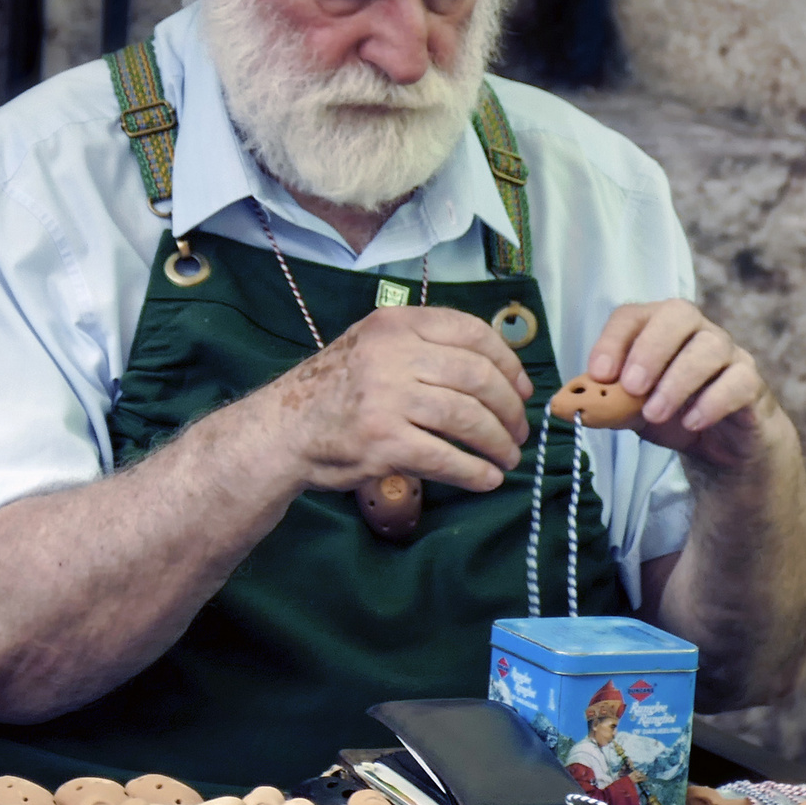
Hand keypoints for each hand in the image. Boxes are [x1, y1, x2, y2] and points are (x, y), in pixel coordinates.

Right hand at [260, 306, 532, 493]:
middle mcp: (392, 355)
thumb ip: (424, 345)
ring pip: (467, 418)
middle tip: (519, 432)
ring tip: (507, 458)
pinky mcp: (383, 442)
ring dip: (497, 442)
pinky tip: (486, 479)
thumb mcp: (373, 344)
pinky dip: (473, 472)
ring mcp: (387, 399)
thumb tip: (496, 370)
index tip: (522, 389)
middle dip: (509, 409)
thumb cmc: (336, 388)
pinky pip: (445, 457)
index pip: (471, 333)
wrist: (283, 429)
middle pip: (477, 377)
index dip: (508, 363)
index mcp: (396, 325)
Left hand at [587, 299, 783, 468]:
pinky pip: (738, 381)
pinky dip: (712, 401)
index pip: (633, 315)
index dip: (613, 340)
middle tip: (631, 387)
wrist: (723, 446)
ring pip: (710, 347)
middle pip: (678, 313)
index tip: (597, 374)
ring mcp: (728, 353)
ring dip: (677, 380)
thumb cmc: (671, 415)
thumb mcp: (630, 411)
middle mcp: (696, 331)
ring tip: (654, 413)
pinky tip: (691, 423)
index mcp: (658, 329)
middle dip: (650, 349)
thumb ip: (603, 403)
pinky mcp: (751, 383)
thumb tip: (564, 405)